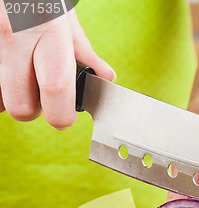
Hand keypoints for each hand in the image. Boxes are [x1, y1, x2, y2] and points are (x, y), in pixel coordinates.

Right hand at [0, 7, 115, 128]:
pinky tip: (8, 69)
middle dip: (34, 109)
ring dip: (12, 97)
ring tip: (21, 74)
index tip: (65, 116)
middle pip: (21, 108)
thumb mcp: (63, 13)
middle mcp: (13, 37)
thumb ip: (82, 49)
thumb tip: (104, 76)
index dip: (63, 114)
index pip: (57, 90)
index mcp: (46, 30)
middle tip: (40, 94)